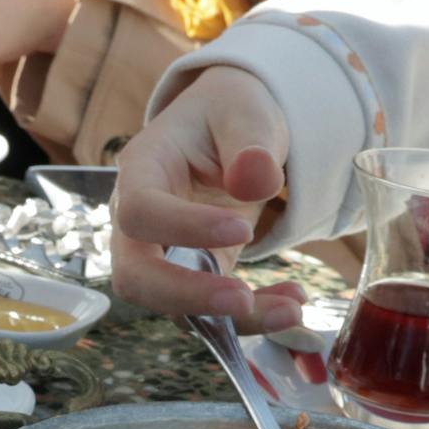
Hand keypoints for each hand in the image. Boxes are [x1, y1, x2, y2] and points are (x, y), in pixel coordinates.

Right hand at [110, 66, 305, 329]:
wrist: (231, 131)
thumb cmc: (228, 114)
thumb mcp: (245, 111)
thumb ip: (250, 141)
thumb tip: (255, 180)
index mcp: (141, 170)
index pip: (140, 211)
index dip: (182, 227)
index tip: (241, 228)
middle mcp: (138, 222)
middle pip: (135, 276)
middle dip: (186, 296)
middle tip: (241, 299)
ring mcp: (162, 255)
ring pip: (174, 306)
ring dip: (230, 318)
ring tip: (291, 311)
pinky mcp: (194, 276)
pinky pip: (210, 309)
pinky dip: (252, 314)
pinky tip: (293, 302)